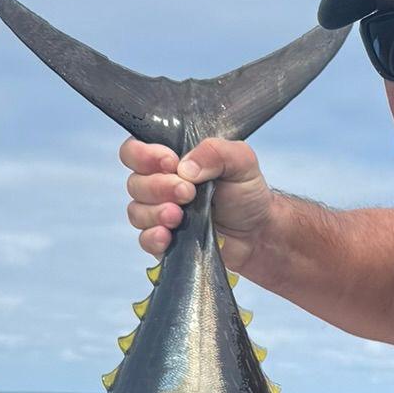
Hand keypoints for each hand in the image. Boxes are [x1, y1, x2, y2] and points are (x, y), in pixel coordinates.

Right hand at [123, 135, 273, 274]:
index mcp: (171, 161)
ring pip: (136, 212)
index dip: (145, 156)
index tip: (171, 163)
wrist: (258, 232)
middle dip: (159, 186)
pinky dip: (153, 237)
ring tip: (179, 215)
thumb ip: (216, 151)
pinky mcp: (165, 241)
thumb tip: (185, 168)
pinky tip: (168, 236)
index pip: (135, 151)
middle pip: (135, 183)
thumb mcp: (241, 161)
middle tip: (188, 192)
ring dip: (156, 213)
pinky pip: (144, 240)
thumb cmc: (246, 193)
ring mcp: (159, 214)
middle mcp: (159, 185)